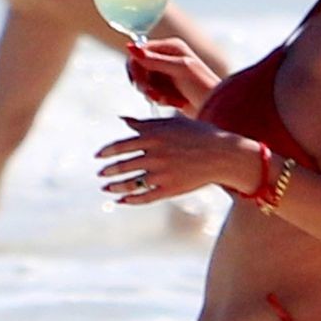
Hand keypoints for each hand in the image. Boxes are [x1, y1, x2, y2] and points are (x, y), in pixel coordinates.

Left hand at [95, 113, 257, 204]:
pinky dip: (131, 200)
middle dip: (108, 171)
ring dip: (115, 187)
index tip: (98, 157)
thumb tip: (122, 119)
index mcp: (153, 137)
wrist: (222, 154)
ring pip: (131, 183)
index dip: (106, 152)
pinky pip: (145, 197)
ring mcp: (162, 175)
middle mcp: (155, 156)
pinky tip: (122, 201)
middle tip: (100, 174)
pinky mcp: (170, 190)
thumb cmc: (197, 134)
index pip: (121, 146)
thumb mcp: (171, 123)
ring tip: (106, 188)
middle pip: (123, 166)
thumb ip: (144, 123)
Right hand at [125, 38, 220, 113]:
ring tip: (170, 100)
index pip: (140, 52)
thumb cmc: (203, 86)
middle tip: (154, 95)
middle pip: (139, 68)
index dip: (136, 68)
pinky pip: (152, 93)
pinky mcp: (167, 88)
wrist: (217, 108)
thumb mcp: (179, 69)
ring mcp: (167, 73)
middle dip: (145, 84)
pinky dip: (160, 99)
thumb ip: (154, 60)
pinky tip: (174, 103)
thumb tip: (130, 47)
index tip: (140, 84)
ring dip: (154, 94)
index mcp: (171, 47)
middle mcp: (167, 57)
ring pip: (144, 82)